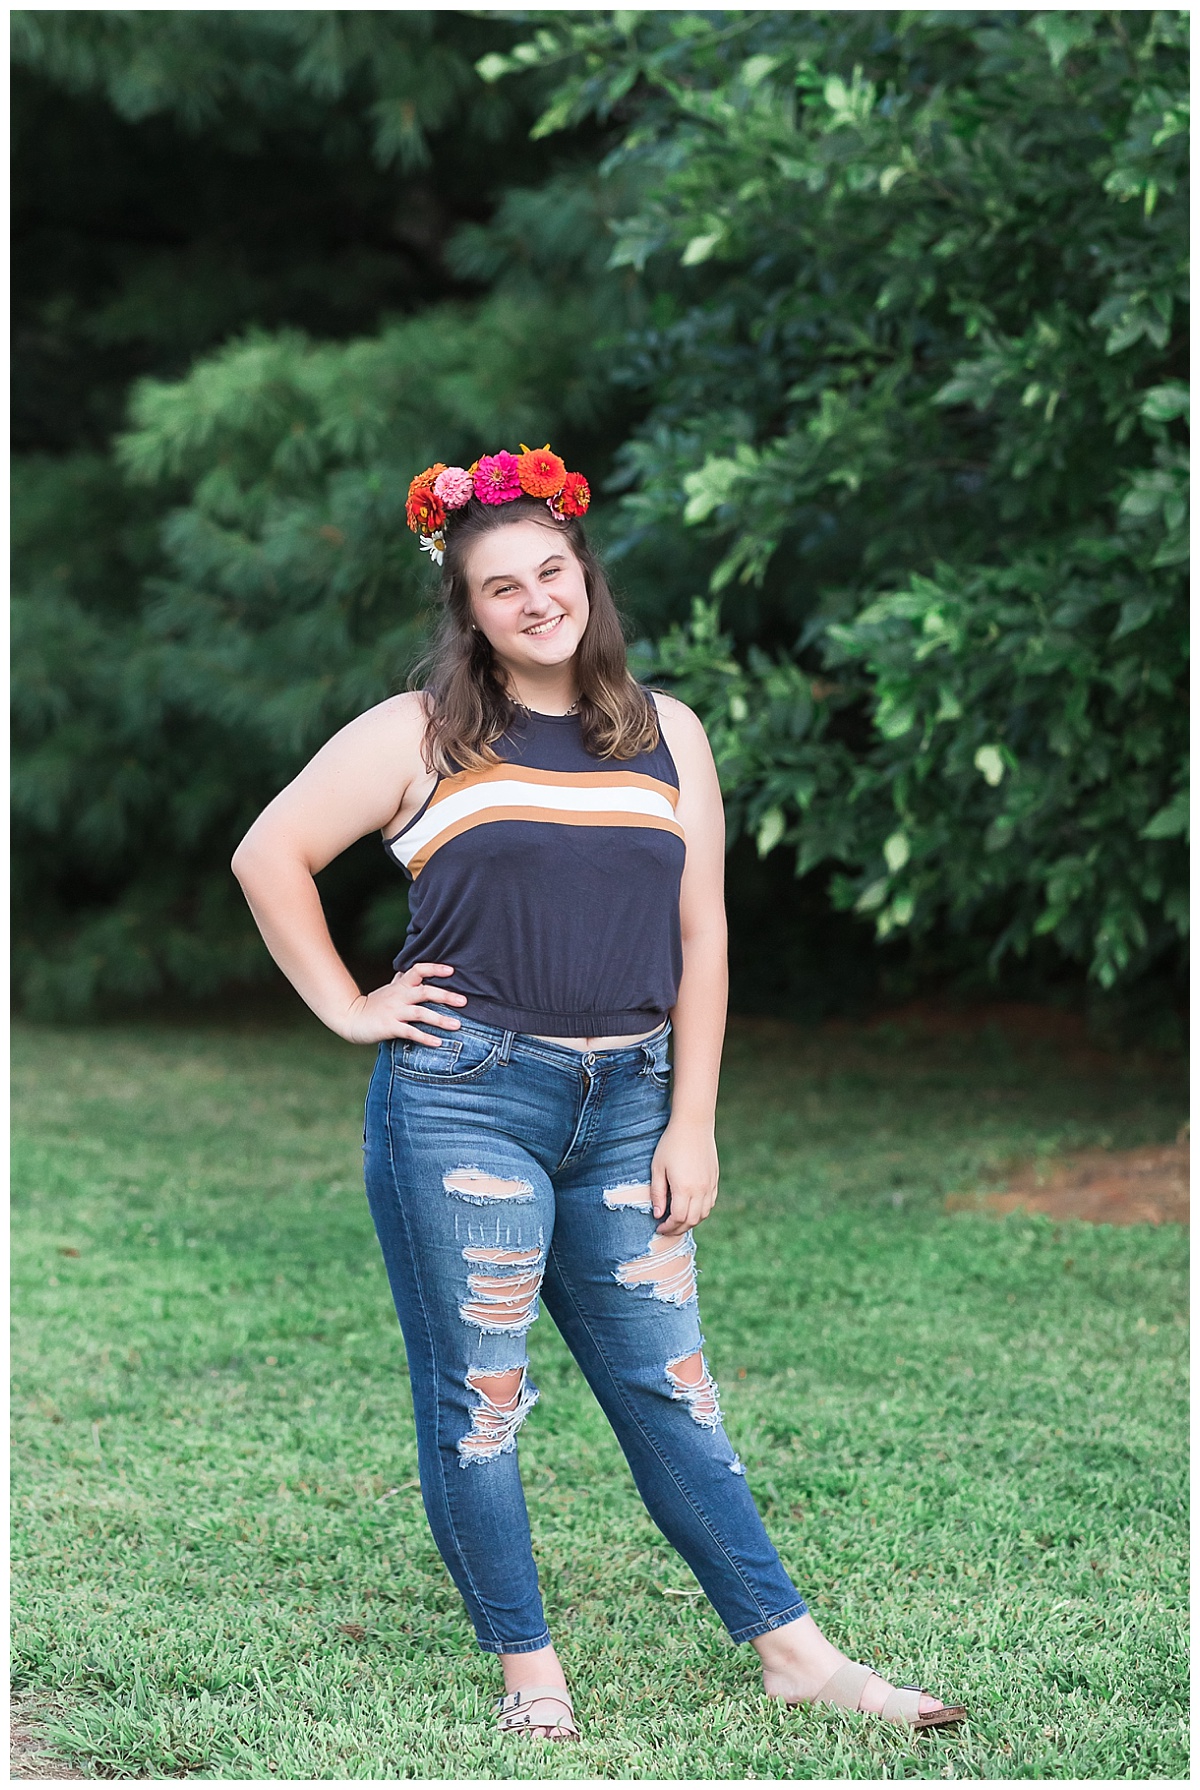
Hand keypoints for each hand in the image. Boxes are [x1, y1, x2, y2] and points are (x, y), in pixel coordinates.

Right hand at [339, 962, 466, 1044]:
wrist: (350, 1018)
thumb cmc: (373, 1004)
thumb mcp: (389, 989)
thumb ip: (401, 980)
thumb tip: (410, 969)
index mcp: (401, 986)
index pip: (419, 970)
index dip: (435, 968)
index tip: (452, 970)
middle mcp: (399, 996)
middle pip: (425, 991)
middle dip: (446, 996)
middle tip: (464, 1001)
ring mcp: (394, 1012)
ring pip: (421, 1013)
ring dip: (440, 1019)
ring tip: (458, 1025)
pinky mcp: (389, 1027)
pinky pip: (410, 1032)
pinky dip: (425, 1037)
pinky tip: (438, 1042)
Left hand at [650, 1120, 718, 1235]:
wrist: (694, 1125)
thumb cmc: (671, 1144)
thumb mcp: (657, 1168)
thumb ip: (657, 1193)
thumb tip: (658, 1215)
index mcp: (684, 1188)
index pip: (678, 1218)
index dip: (667, 1227)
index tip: (658, 1228)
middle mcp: (700, 1190)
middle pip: (691, 1220)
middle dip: (678, 1229)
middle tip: (666, 1229)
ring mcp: (710, 1185)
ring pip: (703, 1214)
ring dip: (690, 1222)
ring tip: (677, 1221)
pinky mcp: (715, 1179)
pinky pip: (710, 1203)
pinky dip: (701, 1211)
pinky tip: (690, 1209)